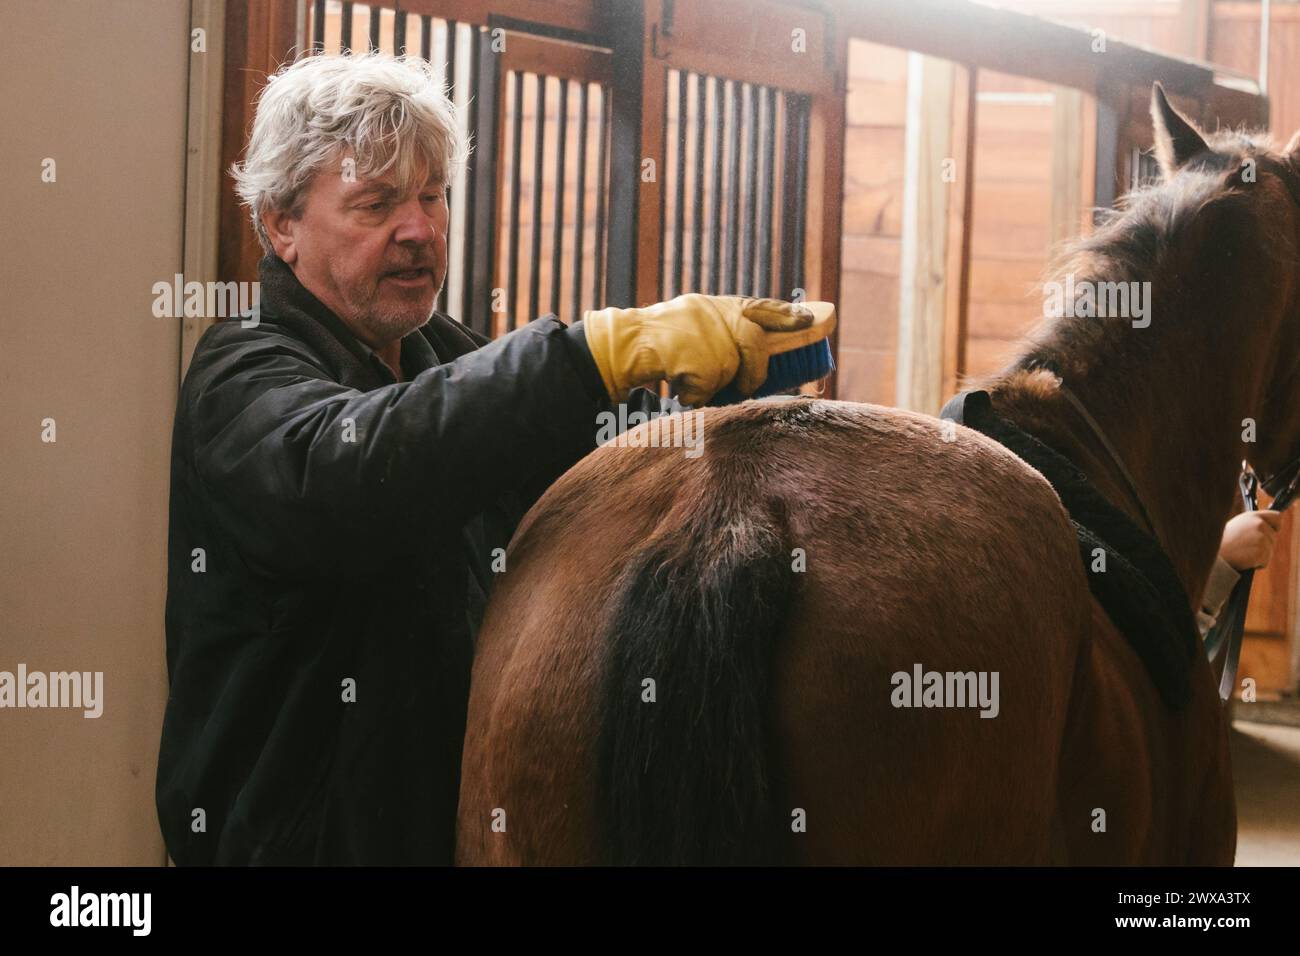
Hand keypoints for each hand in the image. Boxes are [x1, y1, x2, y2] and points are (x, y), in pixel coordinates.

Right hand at [582, 294, 812, 405]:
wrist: (626, 344)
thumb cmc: (660, 342)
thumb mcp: (695, 322)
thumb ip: (723, 330)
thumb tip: (756, 349)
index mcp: (717, 307)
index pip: (760, 307)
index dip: (787, 314)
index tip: (811, 319)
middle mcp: (716, 315)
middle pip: (754, 342)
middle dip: (757, 368)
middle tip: (748, 386)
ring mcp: (708, 336)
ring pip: (733, 369)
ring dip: (722, 383)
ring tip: (704, 388)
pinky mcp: (698, 359)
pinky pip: (710, 386)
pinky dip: (696, 394)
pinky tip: (682, 388)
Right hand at [1219, 510, 1282, 570]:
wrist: (1210, 552)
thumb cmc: (1220, 540)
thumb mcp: (1237, 525)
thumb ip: (1254, 524)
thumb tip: (1269, 528)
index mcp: (1252, 516)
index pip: (1277, 518)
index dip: (1274, 526)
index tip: (1269, 531)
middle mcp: (1259, 525)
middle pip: (1273, 537)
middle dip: (1262, 544)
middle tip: (1243, 546)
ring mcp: (1261, 538)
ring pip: (1269, 551)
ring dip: (1258, 555)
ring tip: (1241, 553)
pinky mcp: (1261, 552)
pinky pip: (1264, 562)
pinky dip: (1255, 564)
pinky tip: (1242, 559)